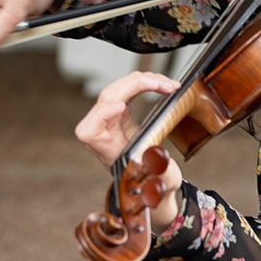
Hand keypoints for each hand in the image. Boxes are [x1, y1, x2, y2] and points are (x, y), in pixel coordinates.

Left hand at [75, 73, 183, 230]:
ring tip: (167, 84)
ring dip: (144, 80)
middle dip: (137, 85)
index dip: (104, 113)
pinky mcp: (117, 110)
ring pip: (117, 88)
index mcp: (103, 148)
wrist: (149, 178)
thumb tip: (163, 162)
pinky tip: (159, 84)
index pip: (93, 127)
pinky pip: (126, 89)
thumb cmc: (152, 179)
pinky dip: (144, 83)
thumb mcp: (160, 179)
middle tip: (163, 85)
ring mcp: (107, 117)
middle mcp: (100, 129)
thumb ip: (162, 173)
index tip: (122, 106)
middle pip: (108, 97)